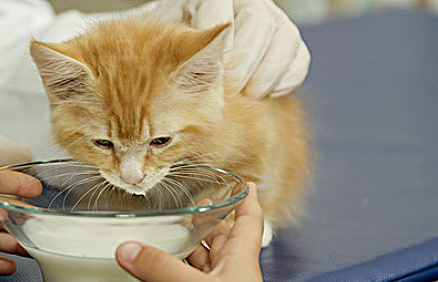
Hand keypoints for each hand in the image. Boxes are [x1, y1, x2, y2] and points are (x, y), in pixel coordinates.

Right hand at [116, 183, 281, 281]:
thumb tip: (130, 248)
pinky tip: (164, 271)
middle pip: (222, 238)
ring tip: (175, 230)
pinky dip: (177, 273)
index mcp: (240, 259)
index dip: (246, 198)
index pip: (248, 219)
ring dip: (190, 246)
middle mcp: (232, 274)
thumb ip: (162, 269)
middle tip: (197, 203)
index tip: (244, 182)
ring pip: (204, 261)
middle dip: (210, 219)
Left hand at [151, 0, 309, 98]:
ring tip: (243, 95)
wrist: (185, 68)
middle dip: (243, 60)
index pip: (220, 2)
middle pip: (258, 21)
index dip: (219, 35)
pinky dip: (282, 82)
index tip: (211, 66)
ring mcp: (273, 24)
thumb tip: (170, 55)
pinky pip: (299, 61)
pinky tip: (258, 95)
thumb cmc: (168, 55)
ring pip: (285, 39)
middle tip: (225, 88)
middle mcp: (246, 5)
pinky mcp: (288, 48)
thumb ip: (169, 48)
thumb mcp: (161, 46)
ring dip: (264, 74)